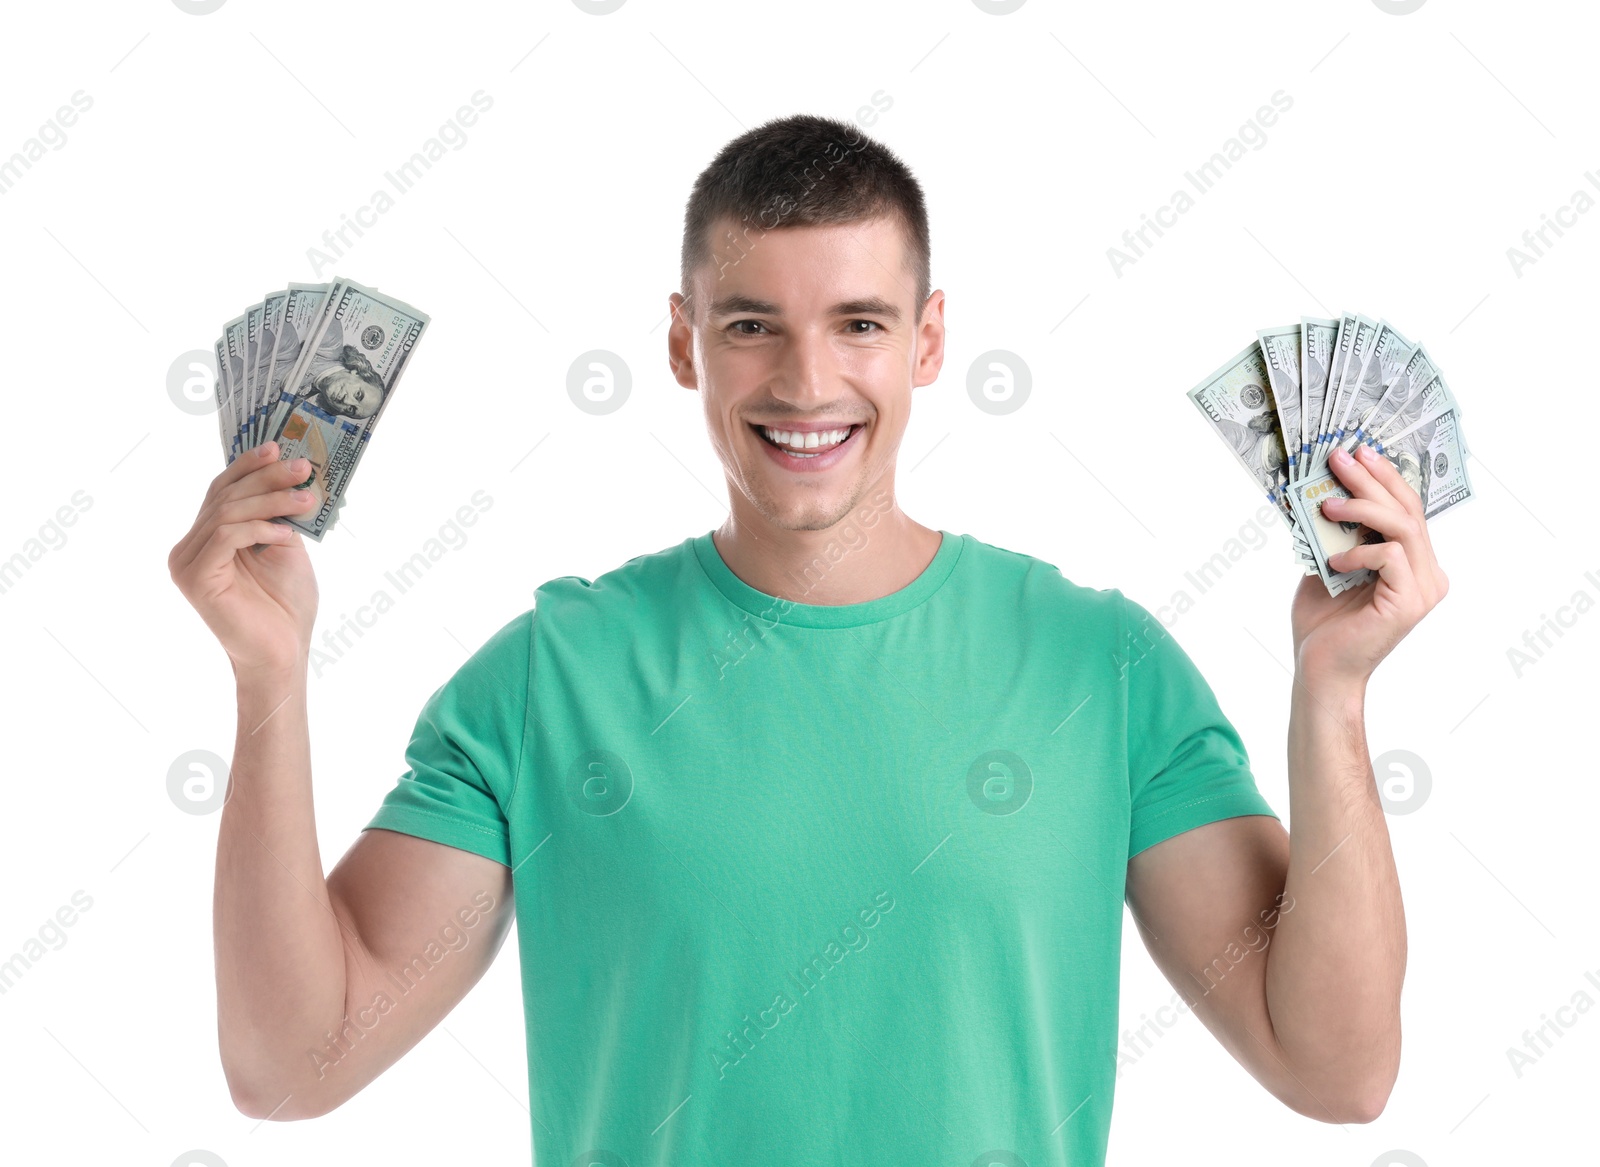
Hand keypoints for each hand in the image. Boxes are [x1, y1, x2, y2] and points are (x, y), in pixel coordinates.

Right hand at [168, 441, 320, 678]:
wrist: (284, 652)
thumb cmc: (285, 606)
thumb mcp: (284, 547)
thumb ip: (276, 513)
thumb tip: (288, 472)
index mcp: (207, 538)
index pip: (222, 490)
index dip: (247, 466)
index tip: (278, 447)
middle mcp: (190, 547)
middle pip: (225, 497)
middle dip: (267, 478)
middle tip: (303, 468)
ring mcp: (187, 563)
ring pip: (228, 513)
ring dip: (272, 501)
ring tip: (306, 500)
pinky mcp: (194, 578)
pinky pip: (227, 536)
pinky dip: (261, 529)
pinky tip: (287, 535)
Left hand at [1290, 442, 1449, 690]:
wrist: (1320, 670)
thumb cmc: (1323, 625)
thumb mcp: (1326, 565)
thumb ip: (1335, 534)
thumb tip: (1321, 491)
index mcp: (1413, 563)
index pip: (1406, 508)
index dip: (1384, 476)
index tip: (1357, 451)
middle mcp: (1427, 573)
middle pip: (1408, 510)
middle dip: (1372, 479)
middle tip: (1341, 456)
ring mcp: (1423, 588)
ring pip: (1403, 527)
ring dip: (1363, 508)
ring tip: (1327, 504)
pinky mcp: (1409, 602)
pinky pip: (1389, 557)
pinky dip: (1358, 550)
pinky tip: (1333, 560)